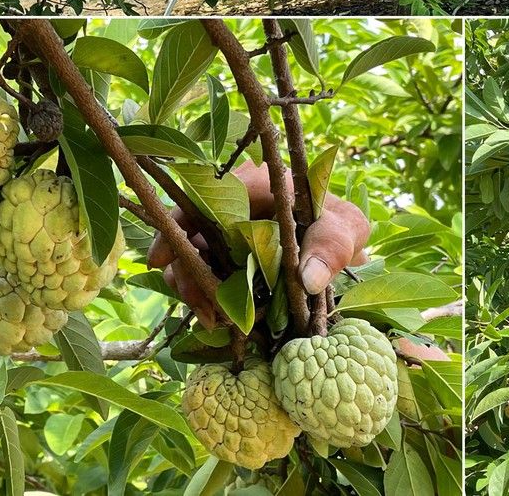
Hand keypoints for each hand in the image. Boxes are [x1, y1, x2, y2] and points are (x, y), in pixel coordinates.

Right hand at [146, 160, 370, 328]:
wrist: (342, 248)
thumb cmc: (339, 226)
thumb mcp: (345, 229)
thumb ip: (332, 246)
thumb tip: (309, 278)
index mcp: (254, 185)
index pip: (201, 196)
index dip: (175, 225)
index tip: (163, 258)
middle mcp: (230, 208)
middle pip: (188, 234)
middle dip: (186, 272)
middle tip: (204, 307)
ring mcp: (223, 237)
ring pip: (190, 260)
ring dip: (195, 291)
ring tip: (217, 320)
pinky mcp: (225, 264)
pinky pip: (204, 279)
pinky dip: (207, 300)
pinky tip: (222, 322)